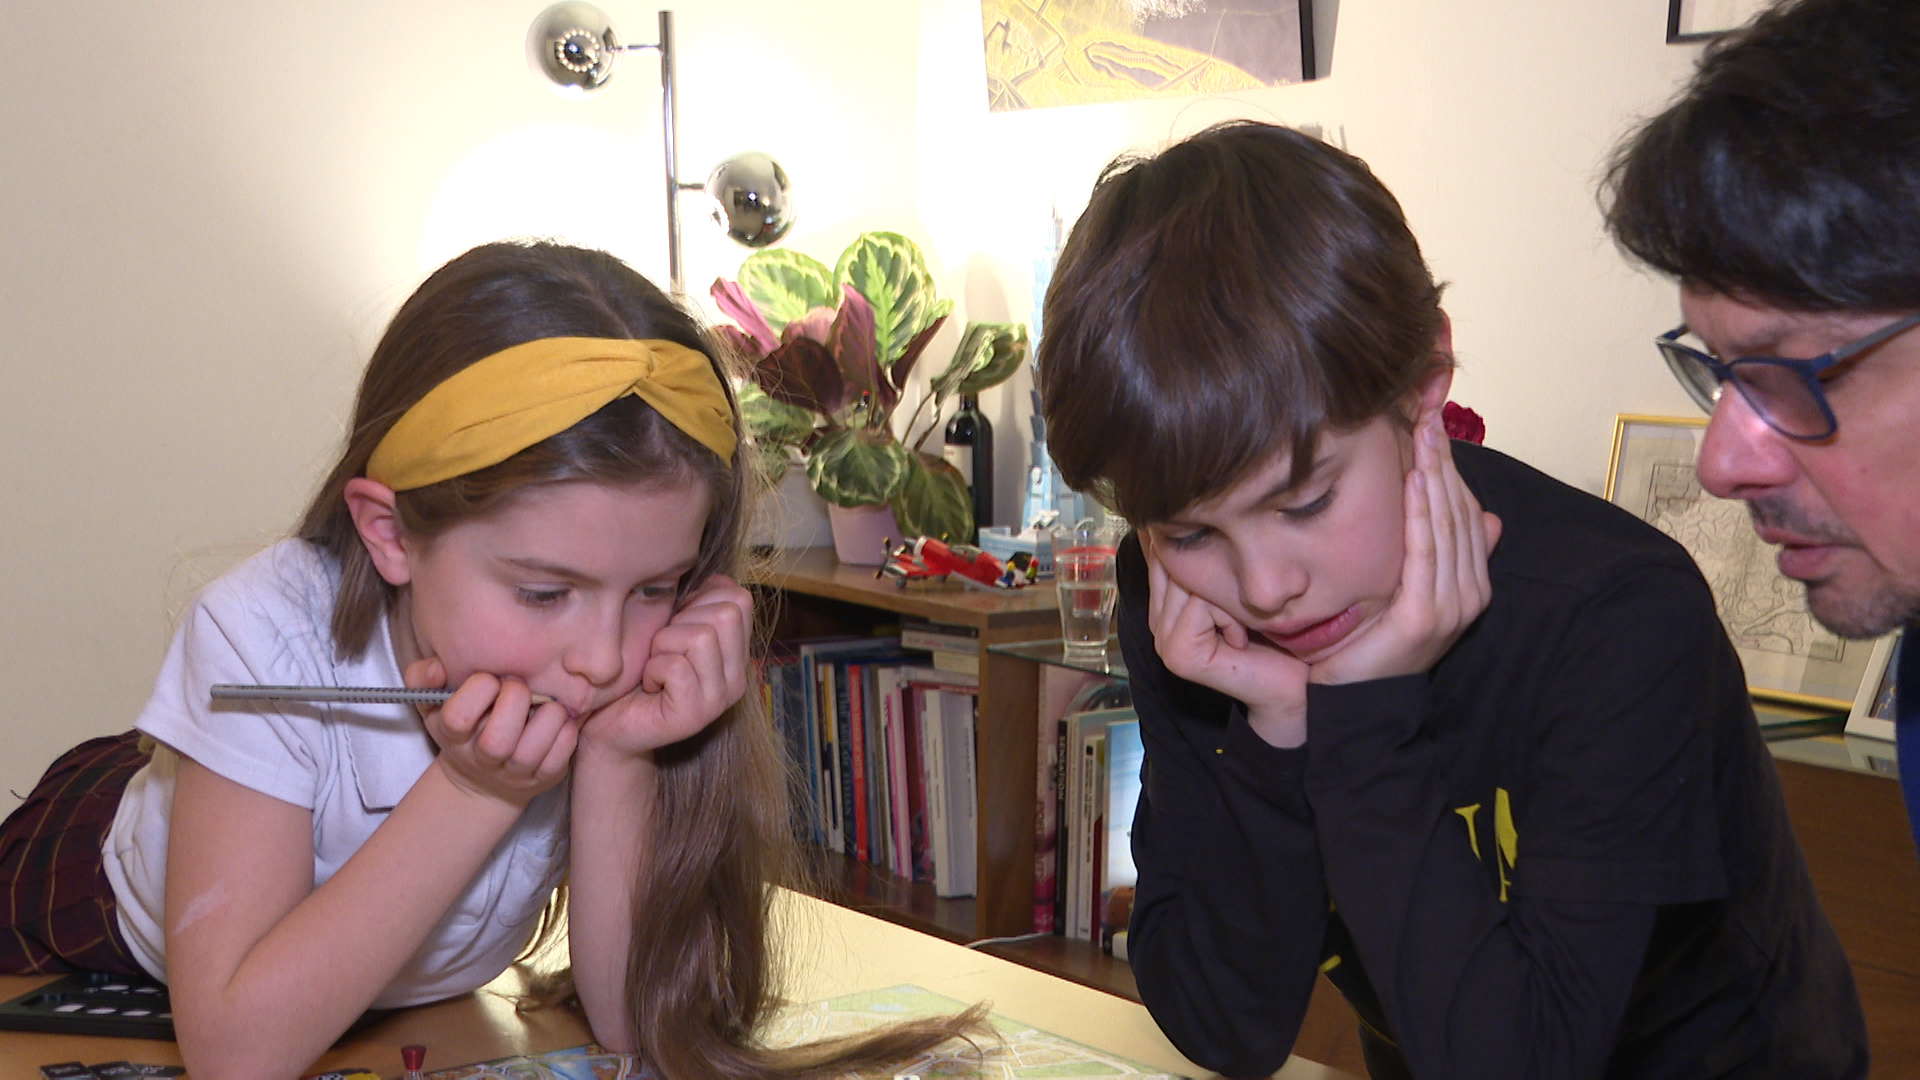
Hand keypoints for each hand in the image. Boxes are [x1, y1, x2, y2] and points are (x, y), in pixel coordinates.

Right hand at [406, 659, 580, 806]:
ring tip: (548, 703)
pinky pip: (558, 759)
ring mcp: (513, 773)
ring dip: (547, 718)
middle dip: (516, 700)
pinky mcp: (543, 778)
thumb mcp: (435, 703)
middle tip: (521, 686)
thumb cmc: (463, 727)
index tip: (490, 678)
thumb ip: (422, 678)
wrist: (483, 779)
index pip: (458, 717)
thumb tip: (437, 666)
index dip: (478, 690)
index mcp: (452, 736)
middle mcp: (482, 758)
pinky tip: (560, 721)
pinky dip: (565, 735)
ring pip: (531, 752)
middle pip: (497, 741)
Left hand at [579, 574, 752, 756]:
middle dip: (681, 622)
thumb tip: (718, 580)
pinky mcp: (695, 715)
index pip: (740, 599)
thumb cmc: (635, 672)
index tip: (675, 626)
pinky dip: (653, 669)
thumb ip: (698, 605)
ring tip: (655, 667)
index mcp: (736, 655)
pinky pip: (676, 667)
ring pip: (701, 637)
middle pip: (725, 614)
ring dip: (664, 645)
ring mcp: (719, 699)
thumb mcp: (670, 629)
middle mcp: (737, 678)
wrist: (609, 725)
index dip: (700, 600)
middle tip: (662, 650)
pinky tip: (649, 684)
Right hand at [1143, 533, 1309, 747]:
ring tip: (1245, 623)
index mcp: (1164, 601)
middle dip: (1217, 571)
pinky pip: (1201, 605)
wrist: (1292, 684)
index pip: (1163, 548)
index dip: (1198, 542)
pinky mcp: (1178, 654)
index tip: (1231, 562)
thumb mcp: (1239, 583)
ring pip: (1190, 580)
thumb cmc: (1274, 630)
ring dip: (1228, 598)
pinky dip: (1230, 616)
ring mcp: (1162, 639)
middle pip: (1176, 560)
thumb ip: (1212, 554)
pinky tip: (1241, 639)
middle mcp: (1156, 619)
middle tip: (1244, 608)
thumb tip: (1190, 514)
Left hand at [1309, 408, 1502, 684]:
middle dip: (1443, 460)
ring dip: (1435, 474)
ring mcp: (1451, 606)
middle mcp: (1470, 593)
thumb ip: (1443, 554)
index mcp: (1471, 584)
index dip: (1450, 466)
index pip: (1464, 510)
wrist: (1357, 702)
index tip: (1430, 423)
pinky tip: (1415, 479)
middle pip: (1458, 510)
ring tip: (1422, 432)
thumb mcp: (1411, 589)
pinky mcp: (1424, 616)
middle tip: (1425, 412)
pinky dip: (1422, 513)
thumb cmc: (1373, 642)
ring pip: (1446, 524)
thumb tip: (1488, 519)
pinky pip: (1424, 552)